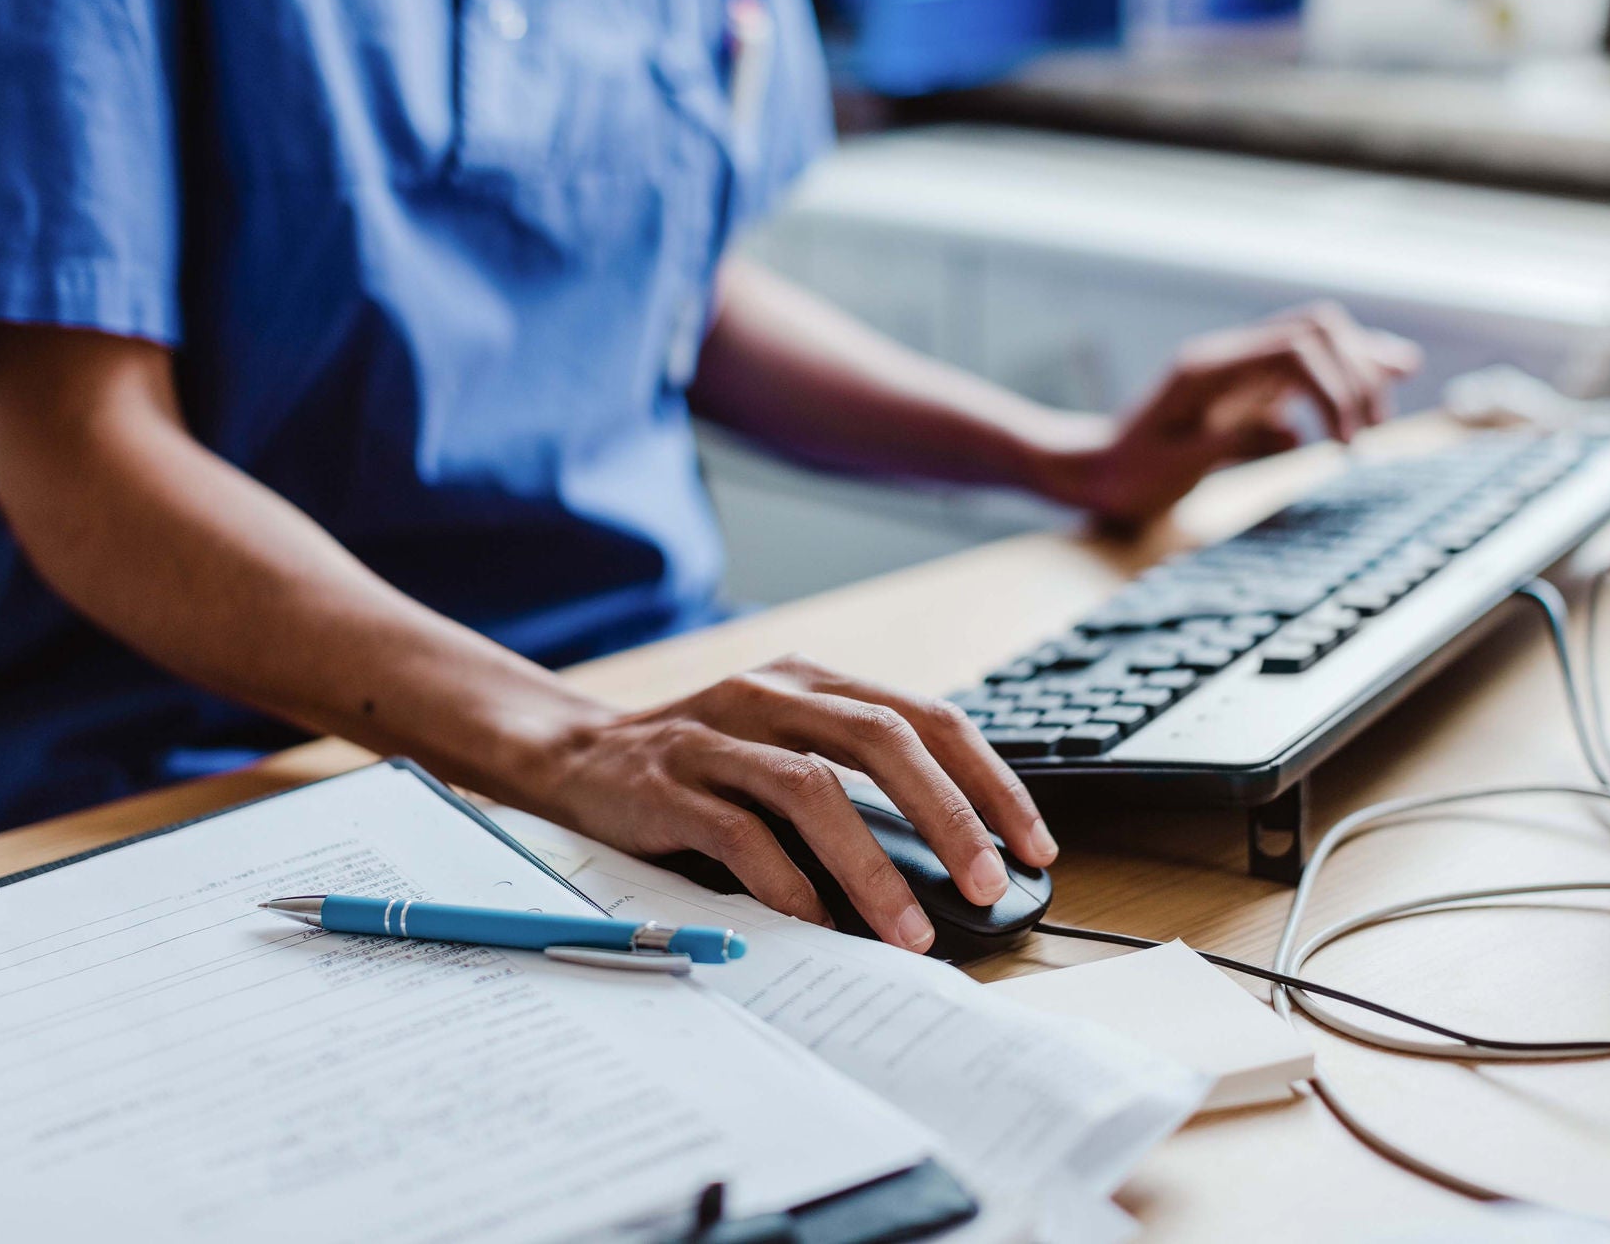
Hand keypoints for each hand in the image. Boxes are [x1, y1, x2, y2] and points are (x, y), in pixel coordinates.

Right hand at [516, 654, 1057, 951]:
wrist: (575, 757)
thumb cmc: (704, 766)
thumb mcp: (785, 746)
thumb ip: (856, 780)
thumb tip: (958, 860)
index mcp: (815, 681)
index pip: (927, 718)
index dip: (990, 780)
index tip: (1034, 844)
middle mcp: (771, 693)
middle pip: (882, 739)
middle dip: (950, 816)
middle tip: (990, 884)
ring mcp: (716, 737)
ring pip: (815, 789)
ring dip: (872, 865)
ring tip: (909, 929)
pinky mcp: (667, 785)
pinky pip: (739, 835)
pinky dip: (787, 884)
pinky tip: (819, 926)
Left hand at [1041, 303, 1421, 525]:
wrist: (1096, 472)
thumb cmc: (1128, 475)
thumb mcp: (1173, 468)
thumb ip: (1229, 443)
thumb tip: (1293, 434)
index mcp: (1209, 369)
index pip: (1295, 350)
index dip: (1335, 388)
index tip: (1345, 444)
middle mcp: (1231, 358)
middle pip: (1317, 331)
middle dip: (1356, 374)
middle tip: (1370, 433)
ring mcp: (1243, 370)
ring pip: (1319, 343)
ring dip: (1359, 369)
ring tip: (1389, 403)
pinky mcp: (1251, 391)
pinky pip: (1308, 372)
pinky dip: (1345, 379)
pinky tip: (1378, 390)